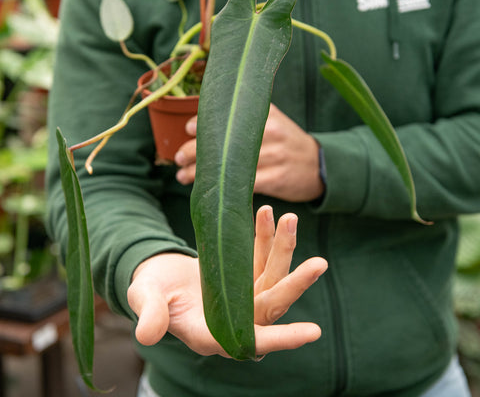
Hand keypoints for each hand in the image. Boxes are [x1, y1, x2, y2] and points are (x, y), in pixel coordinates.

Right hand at [127, 206, 327, 356]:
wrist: (155, 275)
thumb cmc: (149, 291)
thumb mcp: (145, 298)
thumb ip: (150, 314)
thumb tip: (146, 335)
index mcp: (213, 333)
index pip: (252, 339)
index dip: (282, 338)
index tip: (313, 332)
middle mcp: (235, 318)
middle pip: (272, 304)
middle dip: (295, 283)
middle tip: (319, 263)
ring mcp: (242, 296)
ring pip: (272, 276)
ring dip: (282, 248)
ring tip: (289, 218)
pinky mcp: (243, 276)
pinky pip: (260, 258)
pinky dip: (265, 238)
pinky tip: (267, 215)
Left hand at [174, 104, 323, 201]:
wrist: (319, 166)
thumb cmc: (288, 143)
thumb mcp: (274, 121)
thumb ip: (247, 117)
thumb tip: (206, 120)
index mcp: (268, 114)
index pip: (230, 114)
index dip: (205, 122)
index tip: (188, 130)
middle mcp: (271, 131)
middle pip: (226, 139)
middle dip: (196, 149)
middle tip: (177, 157)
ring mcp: (275, 155)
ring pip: (230, 163)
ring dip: (201, 172)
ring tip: (183, 176)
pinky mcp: (277, 178)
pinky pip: (244, 183)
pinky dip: (223, 187)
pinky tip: (209, 190)